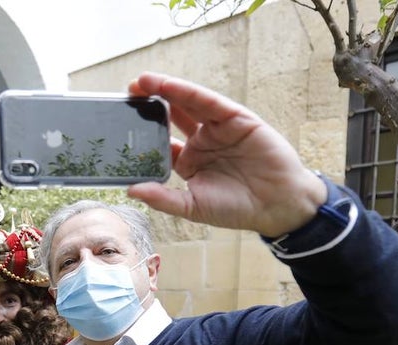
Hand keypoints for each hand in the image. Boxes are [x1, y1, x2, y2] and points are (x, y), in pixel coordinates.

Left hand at [127, 72, 326, 237]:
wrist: (278, 205)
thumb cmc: (236, 209)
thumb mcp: (193, 207)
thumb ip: (163, 198)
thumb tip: (130, 189)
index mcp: (189, 162)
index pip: (160, 142)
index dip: (141, 133)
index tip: (119, 124)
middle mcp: (202, 142)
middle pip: (170, 118)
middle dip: (149, 105)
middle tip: (126, 93)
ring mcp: (218, 128)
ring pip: (186, 104)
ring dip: (164, 91)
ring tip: (139, 82)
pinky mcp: (236, 118)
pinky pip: (208, 102)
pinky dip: (187, 93)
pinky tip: (167, 86)